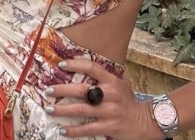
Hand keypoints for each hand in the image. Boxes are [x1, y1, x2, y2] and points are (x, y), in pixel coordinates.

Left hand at [44, 59, 164, 139]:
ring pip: (81, 110)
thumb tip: (84, 65)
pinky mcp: (109, 127)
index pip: (91, 67)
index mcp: (111, 81)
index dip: (75, 64)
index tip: (61, 65)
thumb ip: (105, 76)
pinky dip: (74, 130)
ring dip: (63, 110)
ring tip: (49, 109)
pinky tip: (62, 130)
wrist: (146, 121)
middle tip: (48, 90)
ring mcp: (109, 112)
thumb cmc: (128, 100)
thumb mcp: (120, 83)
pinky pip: (88, 129)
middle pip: (81, 90)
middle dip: (62, 90)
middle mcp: (109, 94)